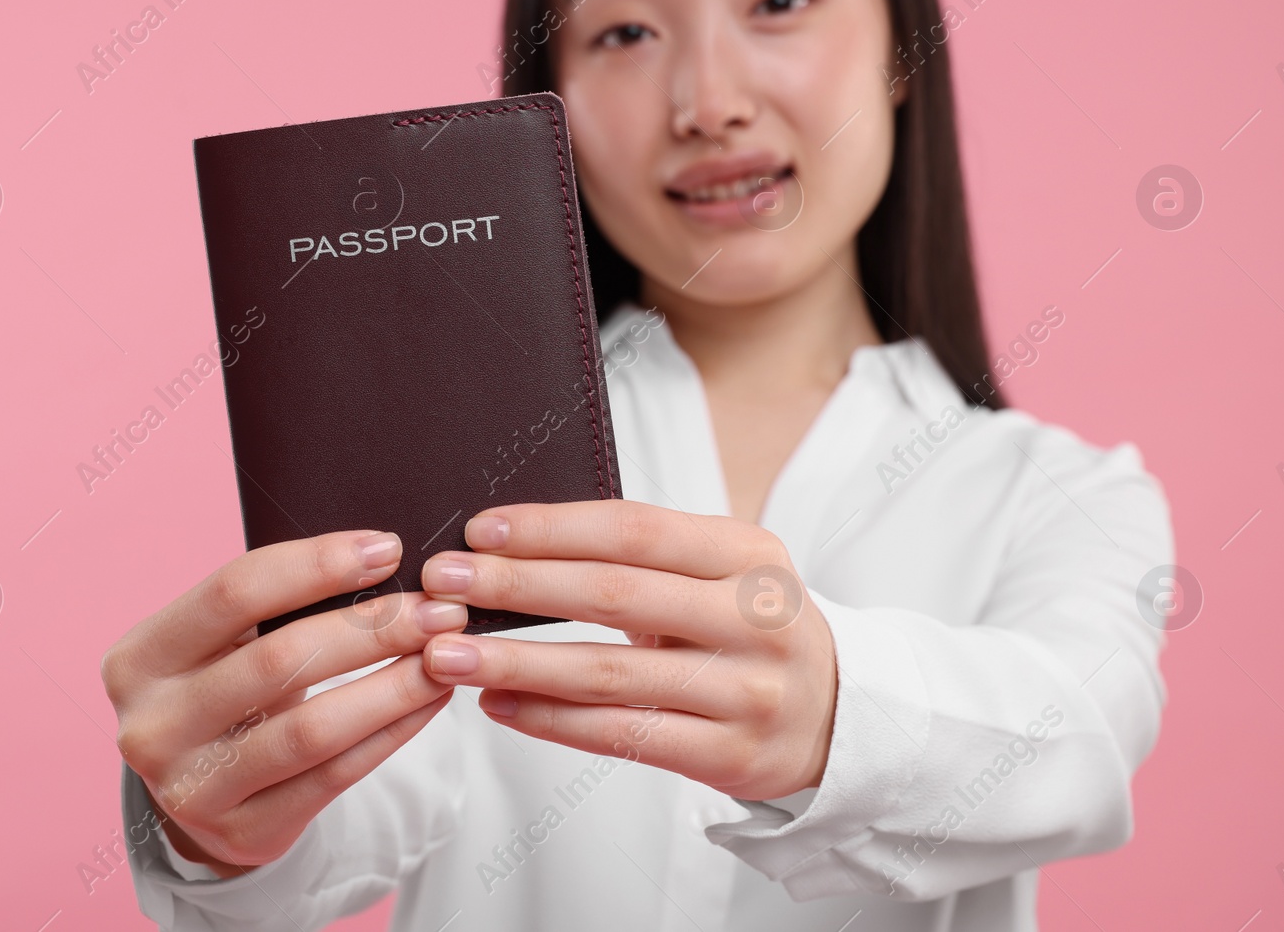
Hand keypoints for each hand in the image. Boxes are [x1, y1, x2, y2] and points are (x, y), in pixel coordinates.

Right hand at [102, 530, 467, 872]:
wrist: (203, 789)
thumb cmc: (226, 688)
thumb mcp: (225, 643)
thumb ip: (277, 602)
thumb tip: (382, 558)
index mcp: (139, 659)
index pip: (234, 593)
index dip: (316, 565)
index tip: (388, 549)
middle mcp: (152, 726)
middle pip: (280, 659)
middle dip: (373, 628)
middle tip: (440, 608)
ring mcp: (191, 789)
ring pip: (313, 728)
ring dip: (394, 685)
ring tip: (446, 655)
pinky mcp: (242, 833)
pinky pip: (336, 775)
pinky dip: (393, 731)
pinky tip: (430, 700)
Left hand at [418, 499, 837, 801]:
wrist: (838, 715)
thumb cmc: (749, 628)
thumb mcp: (724, 573)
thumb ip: (644, 557)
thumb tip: (515, 544)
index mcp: (749, 554)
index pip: (635, 530)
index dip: (553, 528)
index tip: (481, 529)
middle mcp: (754, 618)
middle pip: (615, 595)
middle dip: (519, 586)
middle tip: (445, 583)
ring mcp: (745, 691)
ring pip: (610, 674)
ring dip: (517, 661)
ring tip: (449, 653)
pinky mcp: (729, 755)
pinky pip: (621, 736)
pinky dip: (550, 719)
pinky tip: (498, 702)